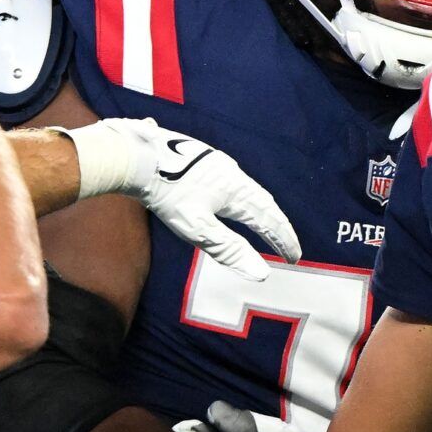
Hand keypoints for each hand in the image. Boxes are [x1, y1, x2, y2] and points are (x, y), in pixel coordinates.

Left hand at [67, 118, 300, 281]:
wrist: (136, 156)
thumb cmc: (166, 194)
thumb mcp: (197, 228)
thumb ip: (230, 250)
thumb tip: (262, 274)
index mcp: (238, 192)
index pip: (270, 221)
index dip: (284, 240)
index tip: (295, 258)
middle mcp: (234, 174)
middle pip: (264, 202)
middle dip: (277, 225)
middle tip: (286, 243)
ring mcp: (217, 163)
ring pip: (248, 189)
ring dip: (261, 209)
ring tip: (265, 222)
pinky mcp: (200, 157)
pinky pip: (233, 180)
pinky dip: (243, 196)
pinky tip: (232, 196)